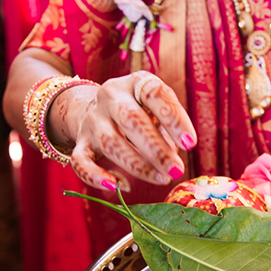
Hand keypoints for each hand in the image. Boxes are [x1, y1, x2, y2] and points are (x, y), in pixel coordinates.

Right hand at [54, 71, 196, 189]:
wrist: (97, 108)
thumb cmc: (140, 110)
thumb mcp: (155, 107)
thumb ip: (166, 126)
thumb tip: (173, 156)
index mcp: (133, 83)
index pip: (154, 94)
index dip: (174, 119)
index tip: (190, 144)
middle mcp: (109, 97)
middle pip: (131, 120)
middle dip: (156, 149)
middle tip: (177, 169)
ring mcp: (92, 120)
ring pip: (110, 143)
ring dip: (137, 165)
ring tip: (162, 179)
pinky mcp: (80, 142)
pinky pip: (81, 161)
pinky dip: (95, 176)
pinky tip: (116, 187)